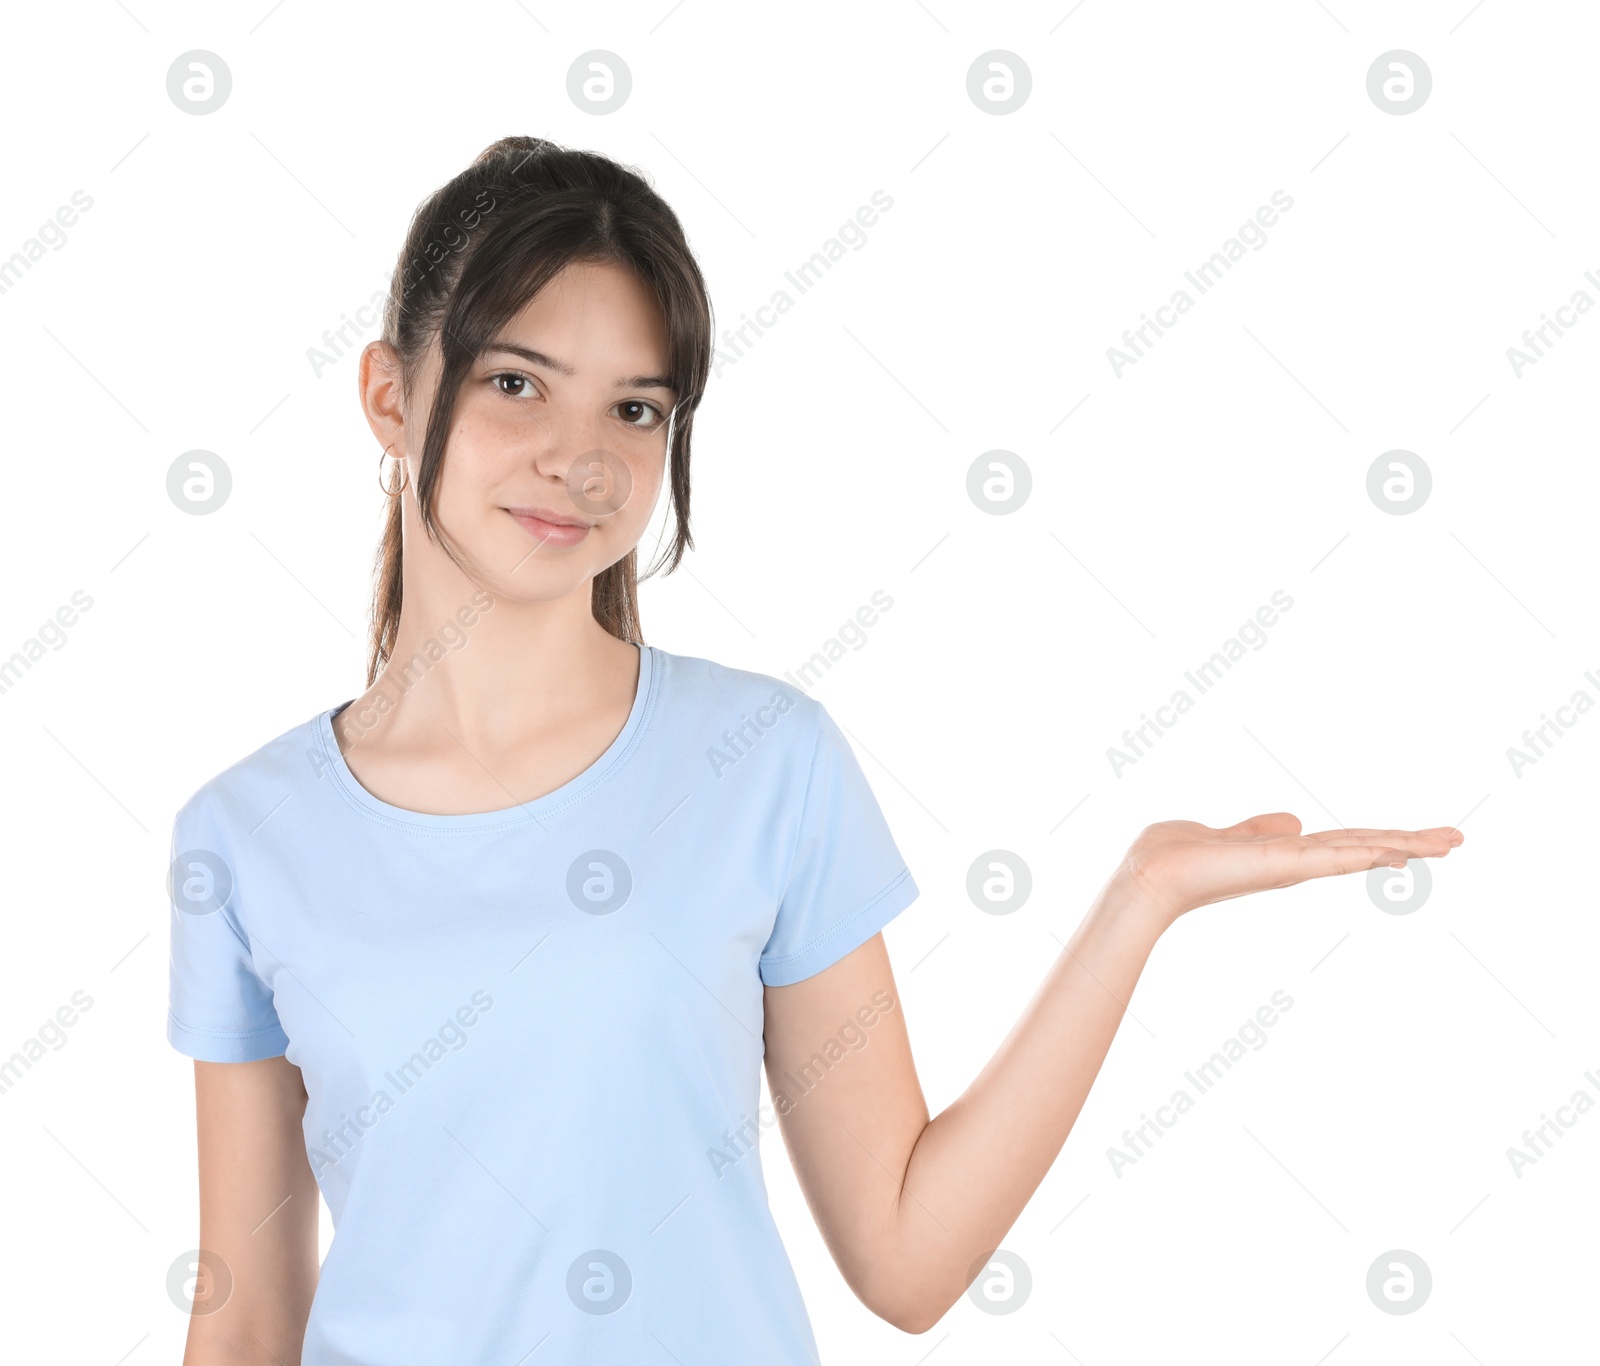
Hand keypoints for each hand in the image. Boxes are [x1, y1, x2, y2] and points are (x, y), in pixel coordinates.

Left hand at [1111, 812, 1463, 928]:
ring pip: (1357, 851)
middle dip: (1410, 842)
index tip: (1421, 838)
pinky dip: (1363, 852)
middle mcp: (1295, 862)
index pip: (1343, 842)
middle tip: (1458, 840)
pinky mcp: (1280, 865)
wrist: (1148, 875)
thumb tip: (1295, 822)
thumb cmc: (1174, 856)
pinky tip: (1397, 850)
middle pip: (1362, 847)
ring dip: (1402, 844)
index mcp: (1284, 852)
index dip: (1382, 837)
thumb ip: (1260, 828)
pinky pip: (1331, 857)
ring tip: (1448, 842)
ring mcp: (1291, 865)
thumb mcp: (1227, 834)